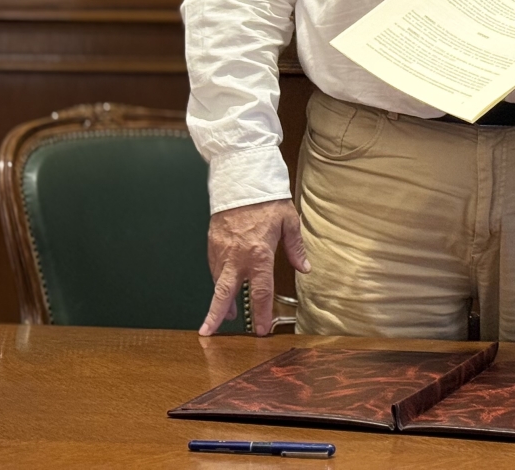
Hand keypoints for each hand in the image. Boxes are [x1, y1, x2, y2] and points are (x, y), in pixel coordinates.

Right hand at [201, 199, 309, 336]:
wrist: (241, 181)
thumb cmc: (266, 200)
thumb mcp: (288, 221)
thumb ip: (295, 248)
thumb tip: (304, 267)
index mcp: (259, 254)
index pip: (261, 292)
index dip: (261, 314)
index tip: (260, 330)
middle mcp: (237, 257)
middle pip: (224, 293)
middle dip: (216, 316)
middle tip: (209, 334)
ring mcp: (222, 251)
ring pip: (217, 282)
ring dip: (219, 300)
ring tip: (222, 316)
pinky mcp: (212, 244)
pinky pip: (213, 267)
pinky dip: (217, 279)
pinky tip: (223, 285)